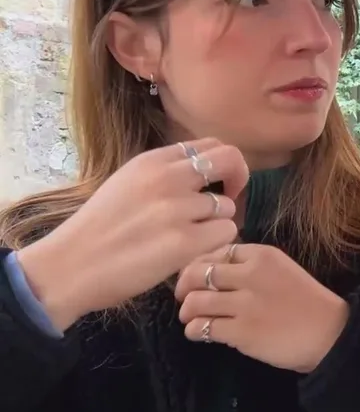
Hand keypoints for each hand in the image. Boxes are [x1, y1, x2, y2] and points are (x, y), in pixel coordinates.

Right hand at [16, 139, 248, 331]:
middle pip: (230, 159)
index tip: (216, 184)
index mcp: (152, 161)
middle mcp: (167, 178)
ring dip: (218, 223)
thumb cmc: (98, 230)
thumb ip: (164, 174)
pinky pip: (226, 232)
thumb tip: (204, 172)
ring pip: (228, 206)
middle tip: (227, 201)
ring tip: (193, 238)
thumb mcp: (127, 183)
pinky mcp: (184, 241)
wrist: (69, 266)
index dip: (221, 165)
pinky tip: (194, 252)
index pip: (209, 145)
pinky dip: (217, 244)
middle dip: (238, 178)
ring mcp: (176, 209)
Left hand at [174, 243, 349, 372]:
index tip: (197, 278)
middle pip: (197, 273)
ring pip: (195, 301)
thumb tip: (214, 269)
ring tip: (191, 318)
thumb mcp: (282, 270)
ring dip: (187, 311)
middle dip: (183, 287)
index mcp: (262, 255)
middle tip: (185, 298)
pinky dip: (194, 330)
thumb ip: (252, 266)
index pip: (215, 251)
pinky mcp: (242, 332)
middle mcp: (251, 275)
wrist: (330, 334)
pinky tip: (200, 333)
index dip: (198, 264)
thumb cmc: (307, 302)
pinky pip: (201, 328)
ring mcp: (245, 304)